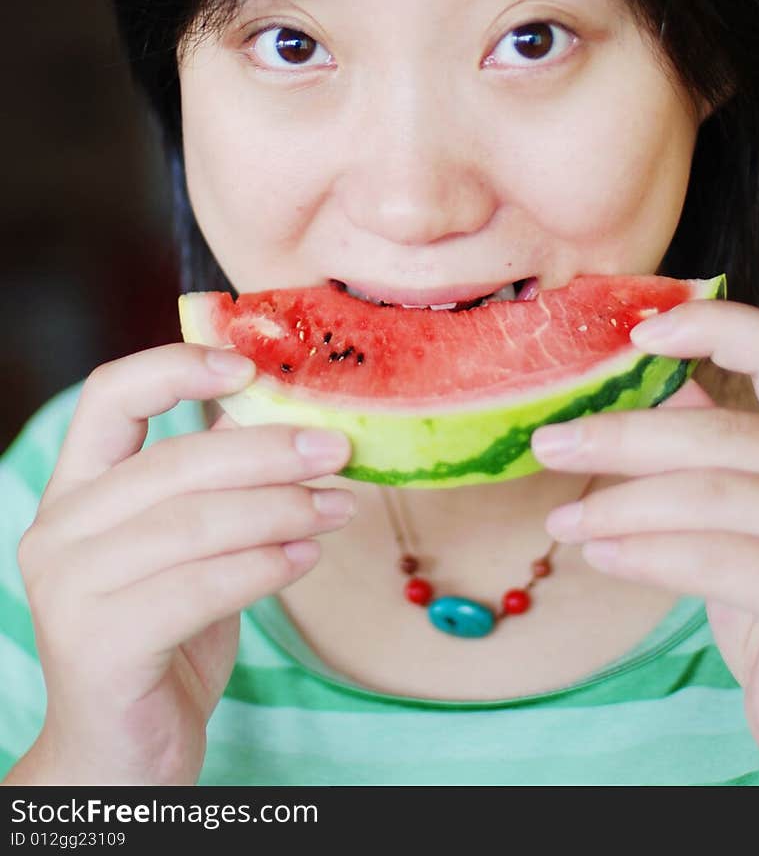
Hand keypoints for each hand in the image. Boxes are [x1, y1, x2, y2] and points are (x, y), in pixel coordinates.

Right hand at [15, 343, 353, 785]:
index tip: (250, 367)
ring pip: (193, 524)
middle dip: (269, 451)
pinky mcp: (100, 645)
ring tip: (337, 507)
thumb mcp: (190, 544)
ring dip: (281, 509)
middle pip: (173, 462)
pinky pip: (198, 588)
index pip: (110, 395)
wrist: (122, 752)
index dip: (179, 367)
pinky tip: (305, 559)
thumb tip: (282, 407)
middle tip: (337, 450)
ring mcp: (69, 589)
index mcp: (76, 489)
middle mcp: (59, 530)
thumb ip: (216, 478)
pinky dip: (262, 567)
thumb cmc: (164, 635)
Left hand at [531, 301, 758, 785]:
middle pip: (721, 431)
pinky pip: (710, 560)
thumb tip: (648, 376)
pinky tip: (603, 557)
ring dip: (617, 505)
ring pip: (705, 495)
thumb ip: (714, 447)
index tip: (638, 332)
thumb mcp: (752, 513)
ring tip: (564, 519)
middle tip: (551, 443)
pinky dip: (643, 555)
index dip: (713, 326)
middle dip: (622, 435)